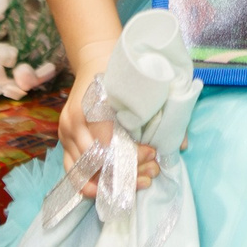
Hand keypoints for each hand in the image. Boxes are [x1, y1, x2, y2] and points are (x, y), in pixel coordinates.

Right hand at [57, 43, 156, 193]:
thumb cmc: (116, 73)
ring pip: (83, 172)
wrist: (94, 59)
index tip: (152, 153)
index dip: (132, 155)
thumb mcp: (136, 87)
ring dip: (112, 183)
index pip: (108, 144)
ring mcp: (66, 135)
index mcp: (89, 107)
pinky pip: (73, 171)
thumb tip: (181, 144)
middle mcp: (73, 124)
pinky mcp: (65, 142)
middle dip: (125, 172)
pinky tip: (113, 187)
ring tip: (139, 181)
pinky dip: (92, 182)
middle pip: (96, 162)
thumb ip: (158, 114)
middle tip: (150, 173)